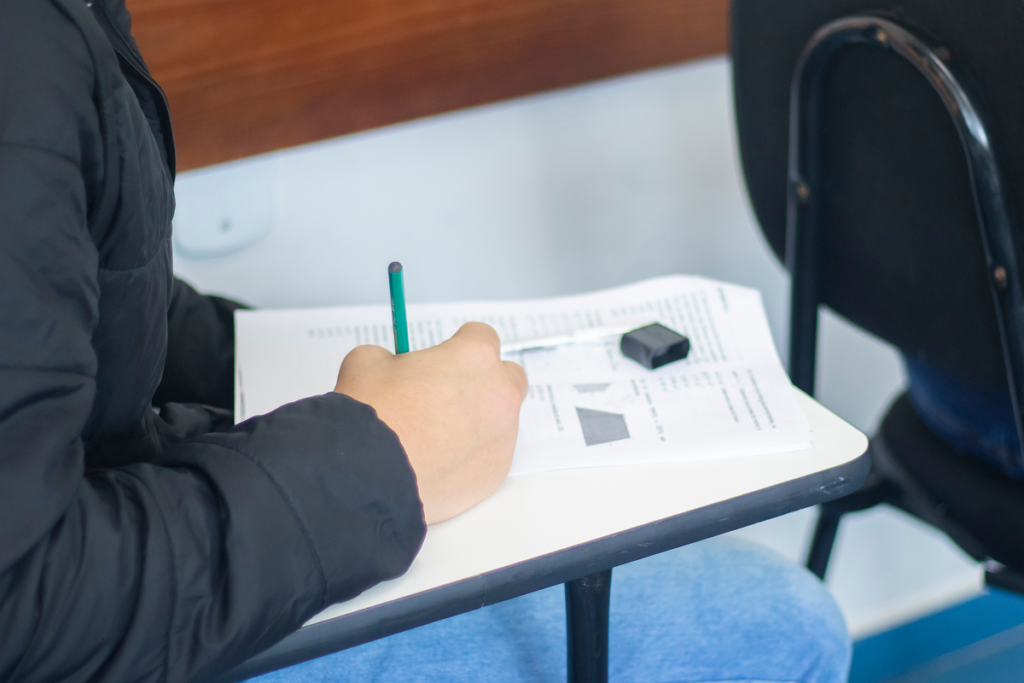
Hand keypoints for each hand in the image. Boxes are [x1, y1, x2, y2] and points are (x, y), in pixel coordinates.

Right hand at [334, 323, 527, 523]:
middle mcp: (500, 393)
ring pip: (499, 420)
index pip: (482, 336)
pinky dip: (471, 457)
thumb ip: (391, 358)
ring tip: (435, 437)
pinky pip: (489, 456)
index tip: (444, 360)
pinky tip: (438, 462)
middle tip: (449, 395)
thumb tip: (392, 367)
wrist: (371, 475)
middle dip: (484, 382)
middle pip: (507, 377)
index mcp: (475, 357)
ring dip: (477, 422)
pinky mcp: (497, 472)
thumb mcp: (367, 362)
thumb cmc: (374, 416)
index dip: (458, 347)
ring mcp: (503, 436)